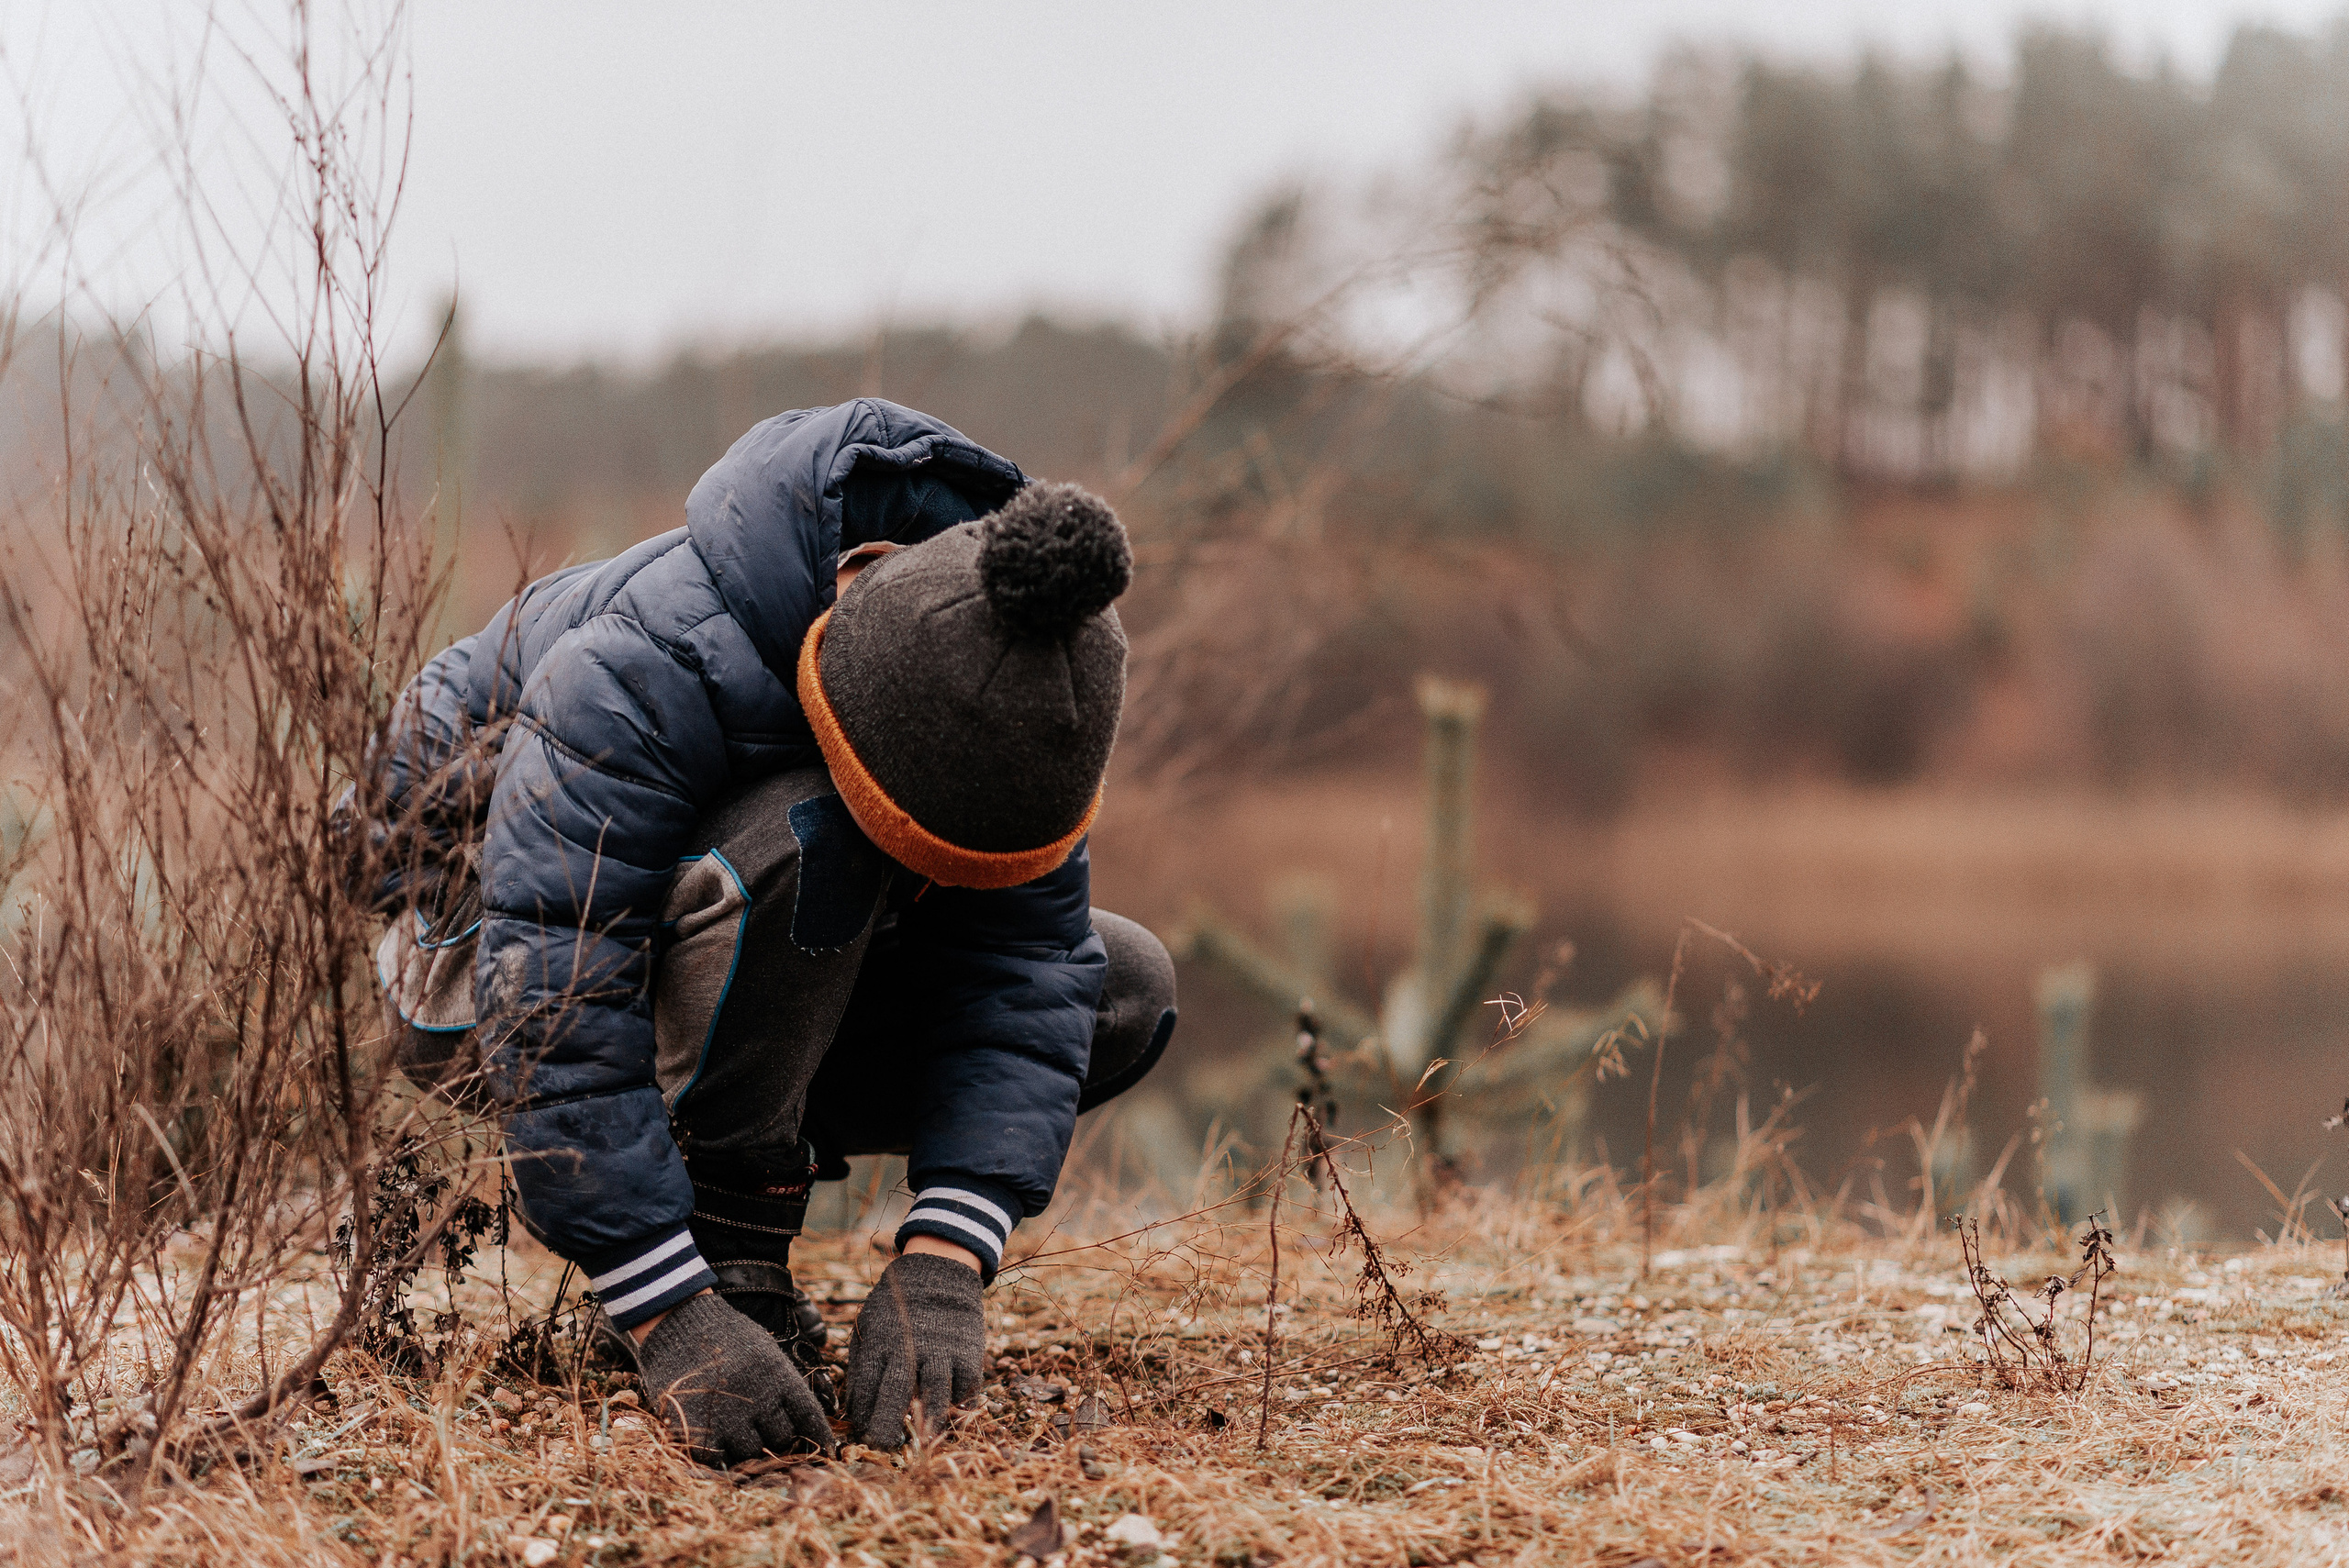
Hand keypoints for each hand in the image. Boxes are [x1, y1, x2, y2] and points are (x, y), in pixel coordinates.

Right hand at [634, 1292, 836, 1466]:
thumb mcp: (765, 1351)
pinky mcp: (700, 1431)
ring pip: (751, 1452)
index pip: (809, 1417)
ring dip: (747, 1447)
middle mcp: (760, 1400)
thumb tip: (799, 1417)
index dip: (819, 1437)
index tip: (827, 1451)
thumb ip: (782, 1383)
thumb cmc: (725, 1336)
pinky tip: (717, 1444)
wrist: (680, 1323)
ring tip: (733, 1427)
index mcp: (780, 1377)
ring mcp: (730, 1418)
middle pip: (781, 1439)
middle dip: (775, 1437)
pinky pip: (720, 1461)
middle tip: (760, 1427)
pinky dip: (721, 1458)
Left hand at [845, 1251, 984, 1447]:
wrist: (938, 1273)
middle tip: (883, 1446)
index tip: (861, 1432)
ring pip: (936, 1393)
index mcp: (879, 1341)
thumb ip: (861, 1367)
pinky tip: (949, 1412)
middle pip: (896, 1392)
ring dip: (928, 1421)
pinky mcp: (968, 1354)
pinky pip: (965, 1388)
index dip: (862, 1415)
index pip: (865, 1386)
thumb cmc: (896, 1309)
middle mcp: (910, 1348)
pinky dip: (958, 1405)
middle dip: (887, 1425)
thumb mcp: (868, 1326)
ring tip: (922, 1441)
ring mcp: (941, 1351)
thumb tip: (852, 1411)